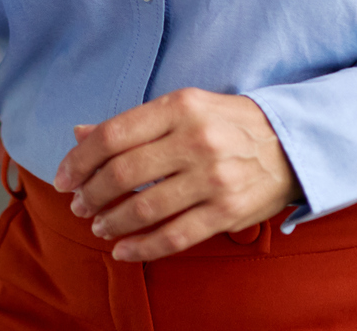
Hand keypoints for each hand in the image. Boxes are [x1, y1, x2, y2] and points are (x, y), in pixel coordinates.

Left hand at [52, 90, 295, 261]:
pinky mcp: (228, 212)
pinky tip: (124, 249)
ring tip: (99, 226)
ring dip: (112, 222)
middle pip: (123, 173)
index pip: (113, 136)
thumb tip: (79, 135)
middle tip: (79, 205)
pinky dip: (142, 247)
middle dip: (91, 194)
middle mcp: (195, 140)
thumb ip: (132, 124)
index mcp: (179, 107)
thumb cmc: (228, 123)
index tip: (63, 178)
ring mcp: (213, 178)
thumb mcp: (183, 108)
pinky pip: (175, 236)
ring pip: (145, 208)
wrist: (293, 143)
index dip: (79, 161)